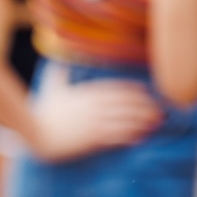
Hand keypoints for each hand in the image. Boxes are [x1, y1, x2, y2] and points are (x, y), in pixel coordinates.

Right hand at [27, 70, 161, 160]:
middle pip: (128, 104)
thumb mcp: (52, 87)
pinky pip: (117, 136)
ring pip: (126, 120)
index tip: (148, 93)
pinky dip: (131, 136)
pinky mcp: (93, 138)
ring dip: (144, 121)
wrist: (35, 133)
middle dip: (145, 106)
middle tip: (160, 110)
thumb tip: (58, 58)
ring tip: (157, 123)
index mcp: (89, 93)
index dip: (136, 91)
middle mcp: (96, 106)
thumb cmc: (43, 111)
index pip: (119, 89)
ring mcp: (95, 122)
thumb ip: (59, 72)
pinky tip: (142, 137)